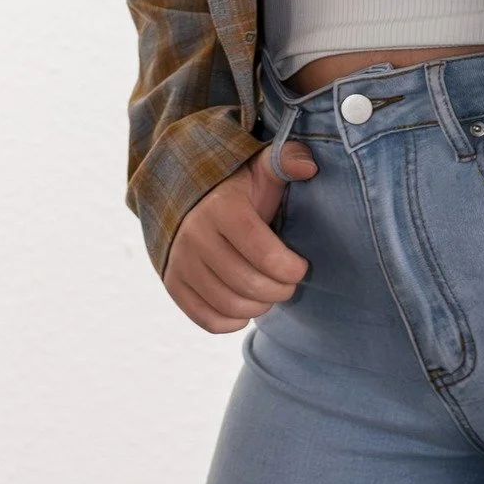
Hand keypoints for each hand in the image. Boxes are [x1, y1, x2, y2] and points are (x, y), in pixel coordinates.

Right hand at [164, 138, 318, 332]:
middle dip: (279, 290)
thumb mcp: (260, 170)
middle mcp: (195, 236)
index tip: (301, 267)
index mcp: (222, 208)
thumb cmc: (237, 190)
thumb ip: (285, 162)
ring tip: (271, 295)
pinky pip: (205, 319)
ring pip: (228, 304)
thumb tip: (310, 167)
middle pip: (246, 282)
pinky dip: (232, 322)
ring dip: (259, 307)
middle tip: (290, 285)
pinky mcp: (174, 284)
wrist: (188, 202)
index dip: (289, 267)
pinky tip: (247, 310)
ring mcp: (180, 262)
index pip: (261, 250)